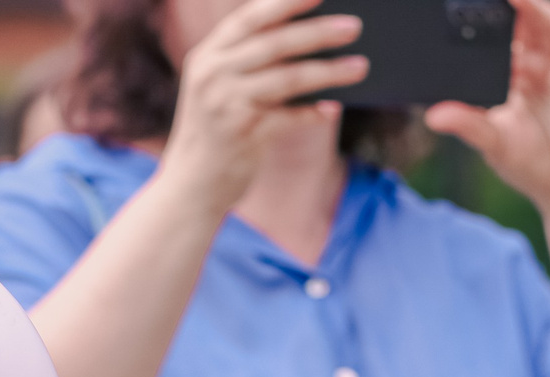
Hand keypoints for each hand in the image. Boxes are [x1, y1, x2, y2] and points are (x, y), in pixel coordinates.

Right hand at [160, 0, 367, 216]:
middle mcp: (212, 76)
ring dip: (329, 72)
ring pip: (288, 79)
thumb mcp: (218, 88)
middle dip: (318, 32)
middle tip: (354, 26)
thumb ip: (247, 60)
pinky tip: (333, 109)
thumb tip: (308, 35)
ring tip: (360, 66)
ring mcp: (225, 105)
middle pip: (274, 43)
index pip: (249, 18)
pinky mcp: (241, 135)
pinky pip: (288, 118)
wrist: (189, 186)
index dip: (285, 1)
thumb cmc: (215, 132)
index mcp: (207, 56)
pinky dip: (313, 114)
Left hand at [426, 0, 549, 224]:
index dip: (484, 19)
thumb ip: (468, 124)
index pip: (495, 40)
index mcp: (510, 75)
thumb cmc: (532, 163)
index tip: (463, 0)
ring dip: (536, 8)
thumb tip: (432, 116)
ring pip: (549, 29)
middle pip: (523, 25)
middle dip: (510, 5)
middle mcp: (536, 66)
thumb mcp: (493, 142)